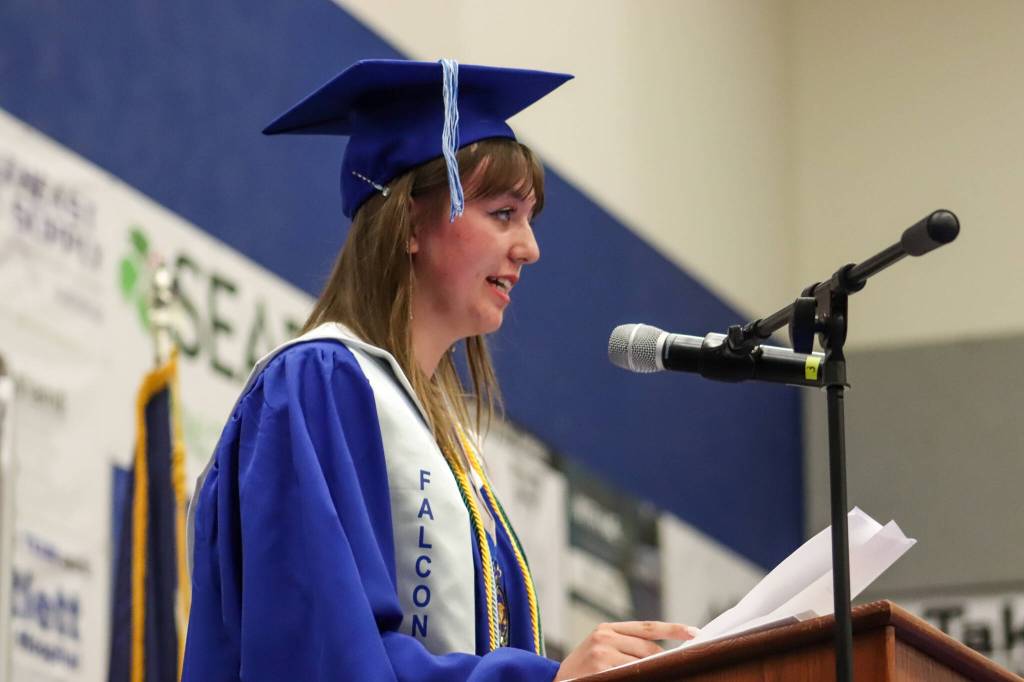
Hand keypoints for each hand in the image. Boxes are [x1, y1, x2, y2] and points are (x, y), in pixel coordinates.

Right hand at [553, 620, 698, 680]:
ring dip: (652, 672)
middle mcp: (604, 637)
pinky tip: (640, 678)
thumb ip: (626, 646)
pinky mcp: (600, 669)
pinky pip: (631, 675)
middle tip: (675, 667)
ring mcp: (601, 654)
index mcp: (606, 628)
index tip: (695, 633)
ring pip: (643, 664)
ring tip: (655, 674)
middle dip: (662, 661)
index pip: (648, 627)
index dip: (673, 629)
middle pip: (649, 649)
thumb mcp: (600, 650)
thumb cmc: (584, 671)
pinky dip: (641, 678)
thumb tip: (663, 653)